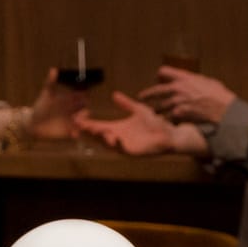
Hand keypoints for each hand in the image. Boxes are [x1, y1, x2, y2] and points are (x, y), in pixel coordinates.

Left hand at [26, 67, 87, 139]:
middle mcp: (74, 110)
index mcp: (70, 100)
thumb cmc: (42, 106)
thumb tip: (53, 69)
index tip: (84, 94)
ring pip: (82, 121)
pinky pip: (75, 133)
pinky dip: (75, 133)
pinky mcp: (69, 132)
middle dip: (85, 108)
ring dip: (82, 121)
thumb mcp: (46, 94)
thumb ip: (51, 82)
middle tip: (84, 108)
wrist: (35, 123)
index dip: (83, 95)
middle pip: (84, 108)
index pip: (81, 96)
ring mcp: (72, 121)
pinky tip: (73, 134)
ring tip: (79, 121)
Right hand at [76, 92, 202, 155]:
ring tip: (94, 130)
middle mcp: (119, 138)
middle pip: (99, 136)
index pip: (99, 126)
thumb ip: (126, 104)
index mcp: (118, 128)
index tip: (76, 119)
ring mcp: (125, 146)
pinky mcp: (135, 152)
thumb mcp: (138, 110)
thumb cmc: (155, 122)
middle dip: (89, 132)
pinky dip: (118, 144)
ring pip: (109, 144)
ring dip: (101, 138)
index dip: (88, 123)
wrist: (170, 132)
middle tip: (79, 126)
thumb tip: (114, 94)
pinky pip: (123, 149)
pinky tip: (113, 138)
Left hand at [139, 66, 234, 124]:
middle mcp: (177, 89)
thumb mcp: (206, 81)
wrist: (223, 110)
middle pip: (155, 90)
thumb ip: (194, 80)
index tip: (158, 80)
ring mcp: (177, 103)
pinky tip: (167, 123)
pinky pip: (168, 118)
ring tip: (154, 113)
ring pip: (159, 107)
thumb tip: (191, 80)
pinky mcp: (179, 115)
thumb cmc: (219, 95)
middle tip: (141, 98)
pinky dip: (168, 120)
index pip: (163, 71)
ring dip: (157, 110)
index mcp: (183, 78)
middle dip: (147, 95)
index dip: (159, 75)